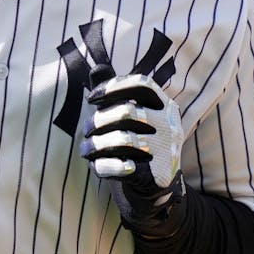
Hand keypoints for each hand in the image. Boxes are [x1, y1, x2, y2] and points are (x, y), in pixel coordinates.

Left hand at [79, 73, 184, 214]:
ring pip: (123, 140)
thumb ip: (115, 92)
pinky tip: (95, 165)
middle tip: (85, 130)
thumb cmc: (137, 142)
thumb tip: (96, 68)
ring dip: (95, 144)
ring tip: (84, 149)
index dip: (113, 87)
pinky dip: (104, 166)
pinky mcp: (157, 175)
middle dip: (98, 120)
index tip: (91, 98)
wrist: (155, 185)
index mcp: (164, 105)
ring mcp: (166, 150)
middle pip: (128, 112)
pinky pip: (123, 168)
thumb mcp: (131, 115)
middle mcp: (169, 125)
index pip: (142, 84)